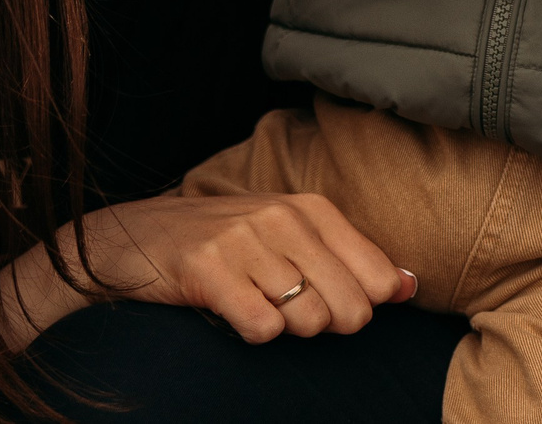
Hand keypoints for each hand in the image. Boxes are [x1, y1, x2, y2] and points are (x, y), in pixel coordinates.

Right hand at [0, 191, 418, 351]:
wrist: (132, 239)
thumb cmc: (222, 245)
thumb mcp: (289, 238)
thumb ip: (351, 261)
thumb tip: (409, 285)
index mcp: (310, 208)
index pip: (375, 280)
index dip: (358, 307)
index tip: (324, 301)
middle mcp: (282, 217)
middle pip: (348, 309)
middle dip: (323, 326)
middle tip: (284, 310)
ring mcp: (245, 241)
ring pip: (307, 321)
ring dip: (284, 329)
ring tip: (255, 305)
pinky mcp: (208, 269)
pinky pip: (262, 329)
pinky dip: (252, 333)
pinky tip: (231, 314)